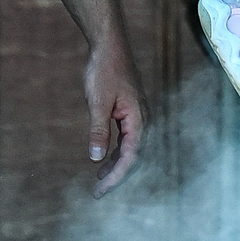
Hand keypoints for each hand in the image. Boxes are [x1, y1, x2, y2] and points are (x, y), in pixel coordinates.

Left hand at [84, 42, 146, 195]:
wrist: (110, 46)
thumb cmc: (104, 72)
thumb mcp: (97, 102)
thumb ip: (98, 130)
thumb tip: (96, 159)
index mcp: (139, 119)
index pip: (131, 157)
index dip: (116, 177)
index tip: (100, 191)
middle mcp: (143, 119)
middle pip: (135, 156)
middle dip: (117, 176)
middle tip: (98, 193)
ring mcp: (138, 115)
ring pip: (132, 148)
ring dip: (117, 165)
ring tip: (99, 180)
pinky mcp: (131, 111)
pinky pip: (128, 138)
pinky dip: (117, 152)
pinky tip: (105, 158)